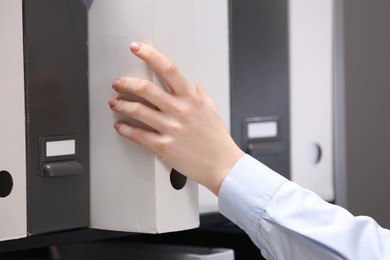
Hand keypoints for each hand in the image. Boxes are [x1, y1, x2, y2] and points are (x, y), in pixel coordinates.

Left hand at [108, 42, 243, 194]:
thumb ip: (199, 94)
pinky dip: (124, 129)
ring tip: (114, 102)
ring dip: (120, 104)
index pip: (168, 69)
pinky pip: (138, 135)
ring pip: (137, 111)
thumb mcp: (211, 109)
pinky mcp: (164, 147)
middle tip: (118, 83)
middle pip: (146, 88)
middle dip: (126, 83)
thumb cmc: (217, 139)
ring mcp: (171, 128)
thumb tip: (193, 83)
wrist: (222, 165)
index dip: (150, 55)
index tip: (137, 48)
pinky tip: (120, 126)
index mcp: (191, 98)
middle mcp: (180, 110)